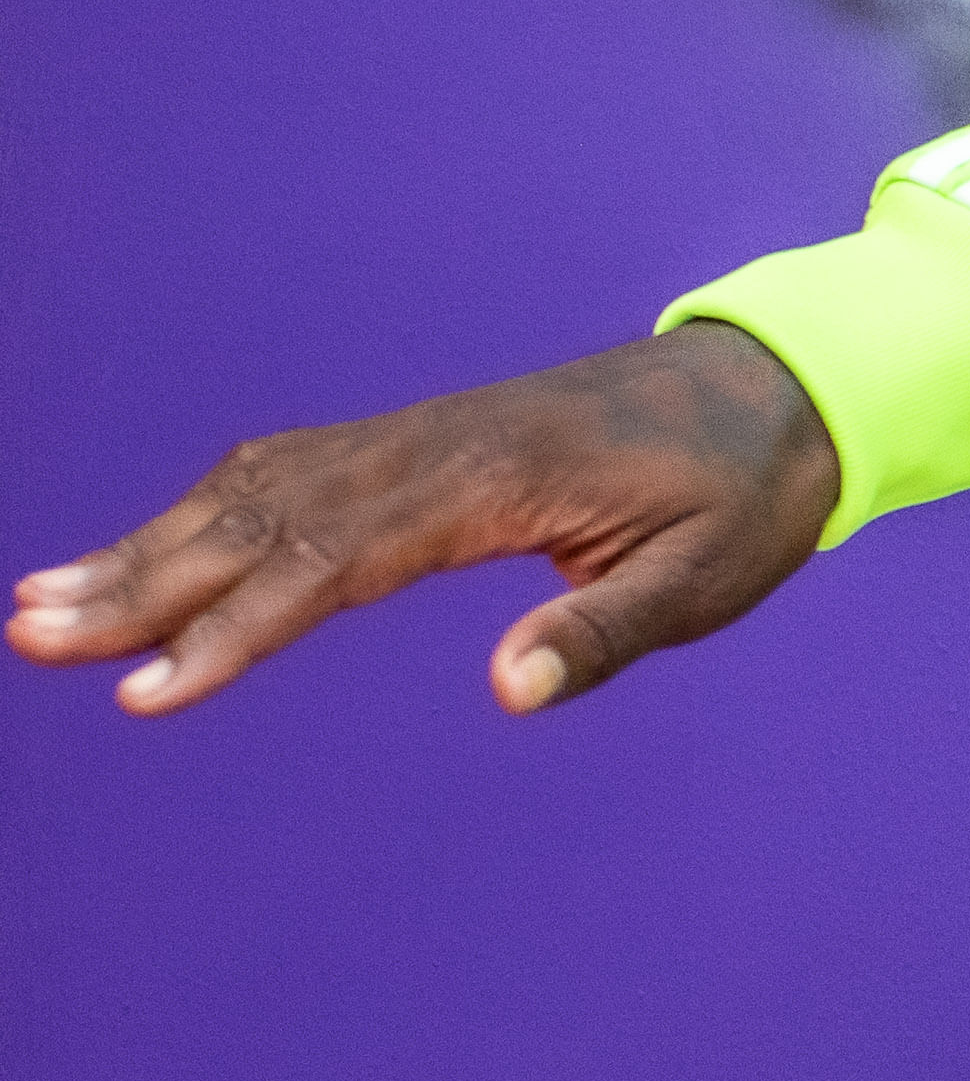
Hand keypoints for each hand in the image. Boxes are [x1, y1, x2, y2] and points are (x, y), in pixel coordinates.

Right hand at [10, 321, 841, 717]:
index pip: (335, 564)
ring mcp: (423, 435)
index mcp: (498, 482)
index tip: (149, 689)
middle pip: (264, 520)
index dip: (237, 628)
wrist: (784, 387)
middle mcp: (437, 447)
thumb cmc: (747, 493)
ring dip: (151, 545)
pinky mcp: (425, 440)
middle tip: (29, 635)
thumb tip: (508, 693)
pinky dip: (211, 509)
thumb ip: (604, 634)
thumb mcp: (706, 577)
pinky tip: (147, 550)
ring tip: (39, 606)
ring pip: (260, 488)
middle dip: (143, 583)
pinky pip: (296, 469)